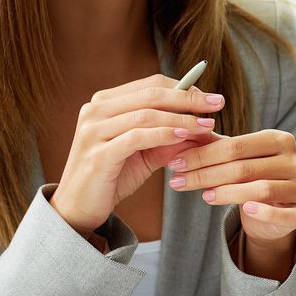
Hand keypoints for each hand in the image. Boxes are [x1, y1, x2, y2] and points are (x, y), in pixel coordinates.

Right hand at [48, 75, 221, 235]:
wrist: (79, 209)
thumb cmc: (112, 177)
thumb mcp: (145, 153)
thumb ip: (170, 137)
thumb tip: (207, 127)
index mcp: (104, 103)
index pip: (150, 85)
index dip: (184, 88)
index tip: (211, 98)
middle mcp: (95, 111)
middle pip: (150, 94)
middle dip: (188, 98)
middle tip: (217, 104)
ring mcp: (93, 131)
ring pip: (145, 114)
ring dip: (182, 118)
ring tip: (207, 125)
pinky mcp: (97, 154)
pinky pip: (137, 137)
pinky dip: (164, 134)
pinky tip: (185, 136)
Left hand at [168, 127, 295, 278]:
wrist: (276, 214)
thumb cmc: (253, 180)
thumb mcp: (237, 160)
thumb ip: (216, 146)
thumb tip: (182, 132)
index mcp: (280, 140)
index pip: (237, 145)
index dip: (203, 155)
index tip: (176, 163)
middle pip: (245, 167)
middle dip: (206, 174)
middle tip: (177, 181)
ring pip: (261, 189)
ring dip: (228, 193)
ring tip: (204, 196)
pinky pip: (282, 214)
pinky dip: (263, 212)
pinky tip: (244, 211)